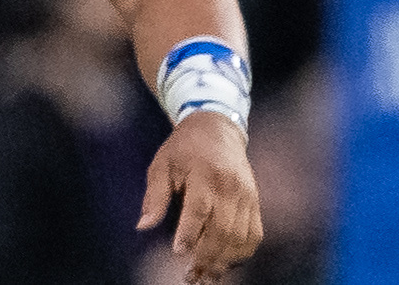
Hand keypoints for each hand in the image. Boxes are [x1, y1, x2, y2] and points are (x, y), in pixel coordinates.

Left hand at [138, 113, 261, 281]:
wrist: (217, 129)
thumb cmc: (183, 148)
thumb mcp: (161, 164)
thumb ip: (155, 197)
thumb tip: (143, 226)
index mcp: (205, 174)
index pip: (200, 208)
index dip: (190, 233)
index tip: (178, 252)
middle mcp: (231, 187)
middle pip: (223, 229)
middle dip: (207, 257)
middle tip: (191, 276)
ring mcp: (247, 196)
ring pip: (241, 237)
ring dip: (225, 261)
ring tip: (207, 276)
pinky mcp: (256, 203)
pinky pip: (254, 235)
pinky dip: (242, 253)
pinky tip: (226, 264)